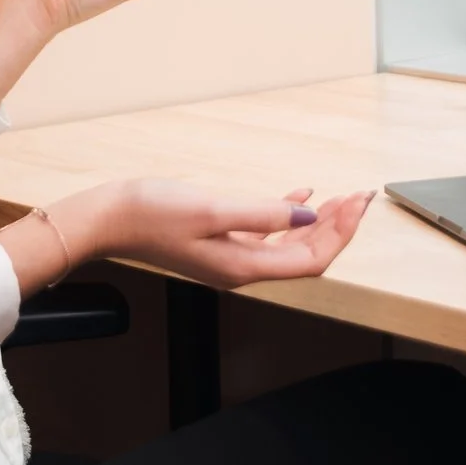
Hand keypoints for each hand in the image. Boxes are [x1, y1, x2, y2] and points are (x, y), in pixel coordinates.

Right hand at [63, 179, 372, 289]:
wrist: (107, 219)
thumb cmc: (151, 214)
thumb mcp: (213, 209)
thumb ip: (263, 214)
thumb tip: (307, 217)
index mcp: (243, 267)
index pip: (310, 259)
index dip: (340, 233)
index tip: (356, 202)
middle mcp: (240, 269)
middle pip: (305, 255)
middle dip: (337, 226)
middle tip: (359, 196)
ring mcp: (229, 257)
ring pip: (289, 245)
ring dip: (318, 223)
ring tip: (339, 199)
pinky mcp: (217, 242)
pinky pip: (265, 235)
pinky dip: (286, 216)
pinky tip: (298, 198)